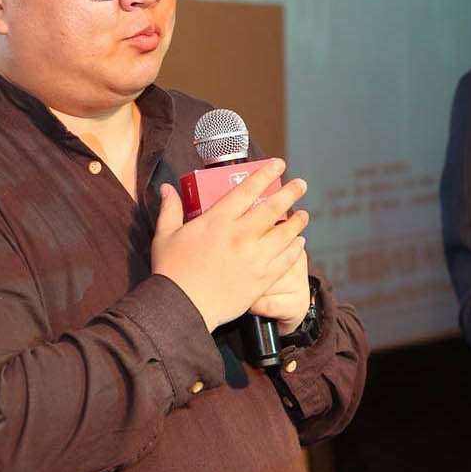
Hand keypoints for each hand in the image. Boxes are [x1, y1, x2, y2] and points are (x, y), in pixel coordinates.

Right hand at [152, 157, 310, 330]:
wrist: (181, 307)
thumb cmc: (171, 271)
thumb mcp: (165, 235)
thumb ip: (170, 209)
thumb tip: (166, 188)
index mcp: (218, 220)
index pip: (248, 189)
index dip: (266, 174)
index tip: (278, 164)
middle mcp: (240, 235)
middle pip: (273, 208)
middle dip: (290, 193)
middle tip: (301, 184)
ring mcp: (253, 258)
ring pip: (284, 234)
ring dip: (298, 222)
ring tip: (305, 214)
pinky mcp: (260, 279)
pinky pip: (285, 261)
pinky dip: (295, 250)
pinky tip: (300, 243)